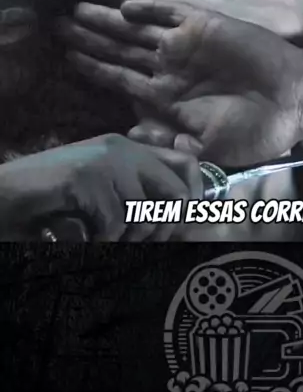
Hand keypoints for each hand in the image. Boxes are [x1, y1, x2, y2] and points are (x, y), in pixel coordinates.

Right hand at [0, 134, 202, 240]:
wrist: (4, 194)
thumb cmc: (51, 199)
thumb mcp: (100, 191)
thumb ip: (135, 193)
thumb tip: (183, 212)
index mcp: (128, 148)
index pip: (186, 165)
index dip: (194, 198)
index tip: (182, 226)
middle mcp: (121, 149)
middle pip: (177, 194)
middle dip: (163, 229)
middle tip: (138, 243)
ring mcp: (104, 161)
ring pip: (145, 214)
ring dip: (127, 239)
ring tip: (104, 239)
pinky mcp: (86, 179)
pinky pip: (115, 224)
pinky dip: (102, 240)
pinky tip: (85, 238)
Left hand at [61, 1, 302, 167]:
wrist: (295, 101)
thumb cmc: (255, 131)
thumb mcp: (209, 150)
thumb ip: (170, 141)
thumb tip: (129, 132)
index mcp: (168, 98)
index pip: (120, 80)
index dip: (93, 70)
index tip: (67, 61)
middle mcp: (170, 68)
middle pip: (120, 50)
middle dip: (88, 40)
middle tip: (56, 27)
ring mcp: (187, 45)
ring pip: (137, 30)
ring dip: (107, 21)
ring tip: (76, 12)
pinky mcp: (206, 26)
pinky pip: (171, 13)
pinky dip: (149, 10)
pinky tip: (125, 8)